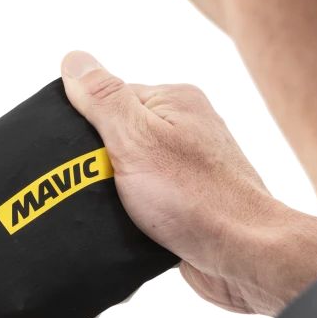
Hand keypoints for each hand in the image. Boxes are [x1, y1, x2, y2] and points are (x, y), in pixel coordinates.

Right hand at [60, 51, 316, 315]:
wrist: (243, 258)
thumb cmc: (200, 198)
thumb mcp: (137, 139)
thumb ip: (104, 98)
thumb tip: (73, 59)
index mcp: (173, 101)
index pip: (108, 97)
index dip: (85, 125)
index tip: (79, 154)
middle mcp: (182, 130)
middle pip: (114, 137)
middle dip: (96, 165)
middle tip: (95, 184)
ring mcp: (184, 169)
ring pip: (124, 174)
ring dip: (110, 194)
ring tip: (114, 209)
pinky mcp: (183, 204)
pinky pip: (139, 203)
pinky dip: (127, 216)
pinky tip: (125, 226)